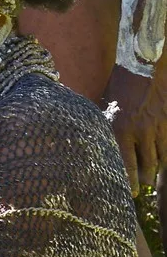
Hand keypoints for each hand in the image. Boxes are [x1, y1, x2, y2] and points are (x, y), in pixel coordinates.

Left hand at [104, 64, 166, 194]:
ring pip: (160, 157)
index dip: (128, 181)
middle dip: (143, 180)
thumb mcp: (106, 105)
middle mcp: (139, 131)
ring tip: (153, 178)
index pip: (125, 163)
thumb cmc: (120, 84)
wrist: (142, 65)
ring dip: (157, 170)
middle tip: (141, 189)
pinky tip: (164, 162)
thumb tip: (96, 139)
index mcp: (120, 129)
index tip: (130, 192)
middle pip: (145, 165)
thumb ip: (106, 125)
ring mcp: (157, 126)